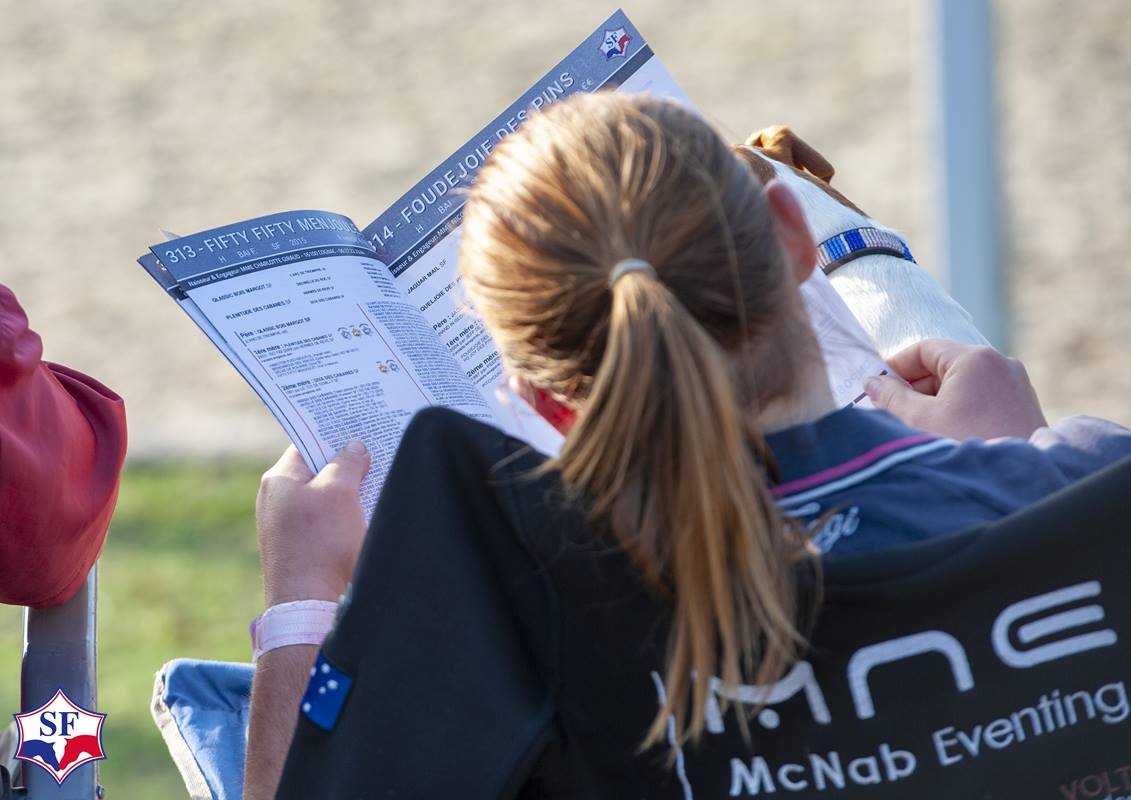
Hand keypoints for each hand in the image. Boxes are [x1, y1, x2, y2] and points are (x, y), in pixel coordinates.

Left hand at [256, 442, 370, 605]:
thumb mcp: (339, 491)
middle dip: (348, 462)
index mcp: (279, 480)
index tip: (362, 424)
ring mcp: (289, 526)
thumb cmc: (320, 544)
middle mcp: (278, 500)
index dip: (336, 432)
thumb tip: (356, 448)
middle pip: (318, 469)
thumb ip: (348, 462)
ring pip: (326, 496)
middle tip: (378, 448)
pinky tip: (368, 513)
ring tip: (380, 479)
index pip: (308, 442)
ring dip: (350, 490)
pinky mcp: (303, 548)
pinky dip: (346, 514)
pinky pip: (328, 521)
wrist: (309, 604)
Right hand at [865, 339, 1047, 439]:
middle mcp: (1000, 362)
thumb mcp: (920, 419)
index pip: (925, 349)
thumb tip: (872, 382)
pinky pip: (981, 394)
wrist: (1019, 484)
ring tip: (918, 425)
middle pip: (944, 364)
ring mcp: (1015, 382)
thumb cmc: (968, 445)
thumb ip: (891, 397)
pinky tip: (945, 430)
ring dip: (935, 398)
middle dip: (916, 386)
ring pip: (962, 381)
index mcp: (975, 358)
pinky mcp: (1022, 402)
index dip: (897, 366)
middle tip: (893, 410)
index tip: (879, 387)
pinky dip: (958, 406)